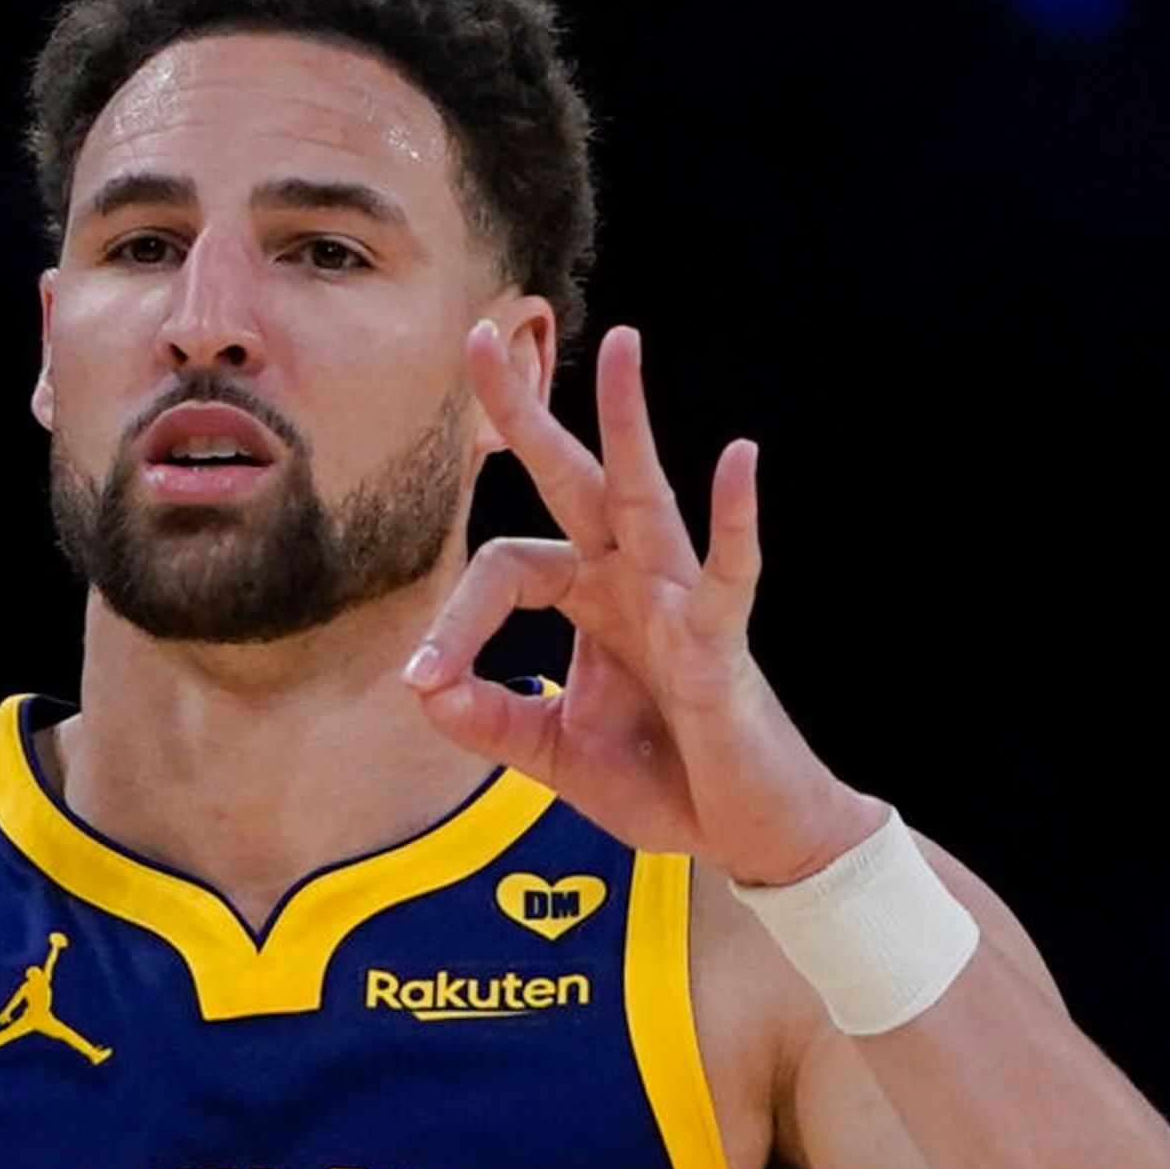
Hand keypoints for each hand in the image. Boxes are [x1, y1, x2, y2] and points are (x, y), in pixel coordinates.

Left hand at [404, 322, 877, 884]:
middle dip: (524, 414)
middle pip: (570, 481)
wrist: (747, 832)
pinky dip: (734, 518)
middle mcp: (631, 584)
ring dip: (629, 423)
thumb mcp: (554, 754)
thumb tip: (422, 690)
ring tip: (622, 346)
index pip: (506, 569)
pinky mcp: (722, 644)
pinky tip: (739, 459)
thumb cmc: (666, 781)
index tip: (424, 679)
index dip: (454, 619)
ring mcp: (679, 605)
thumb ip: (490, 720)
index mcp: (590, 602)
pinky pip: (727, 573)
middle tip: (480, 335)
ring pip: (646, 498)